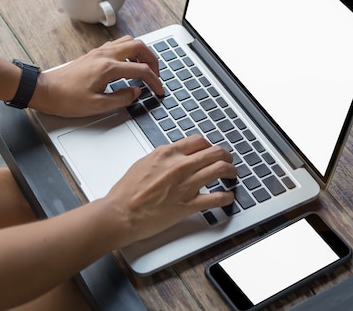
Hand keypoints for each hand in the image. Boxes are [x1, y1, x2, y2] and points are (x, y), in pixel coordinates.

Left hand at [30, 35, 164, 116]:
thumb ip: (121, 98)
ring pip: (128, 41)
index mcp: (108, 68)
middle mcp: (105, 55)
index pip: (140, 69)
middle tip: (157, 74)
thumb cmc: (66, 99)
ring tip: (145, 67)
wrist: (45, 91)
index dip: (154, 80)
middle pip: (139, 46)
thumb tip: (136, 92)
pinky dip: (129, 51)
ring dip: (141, 52)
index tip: (159, 90)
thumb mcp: (97, 106)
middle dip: (153, 59)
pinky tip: (129, 64)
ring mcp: (99, 52)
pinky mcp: (94, 54)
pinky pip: (118, 45)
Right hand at [103, 135, 235, 246]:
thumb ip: (163, 158)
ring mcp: (185, 185)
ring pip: (220, 169)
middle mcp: (179, 165)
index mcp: (167, 153)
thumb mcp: (144, 163)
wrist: (121, 212)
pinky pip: (216, 198)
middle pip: (214, 152)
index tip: (211, 150)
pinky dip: (226, 197)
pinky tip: (228, 197)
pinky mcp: (188, 205)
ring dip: (231, 171)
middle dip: (225, 155)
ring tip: (232, 174)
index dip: (209, 145)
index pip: (199, 141)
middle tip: (228, 160)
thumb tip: (174, 156)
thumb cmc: (127, 192)